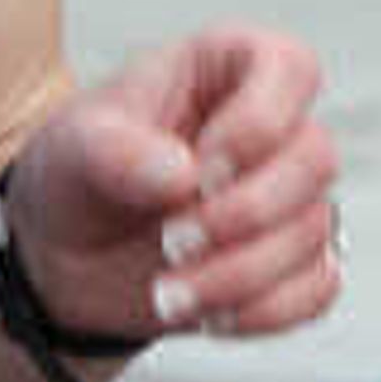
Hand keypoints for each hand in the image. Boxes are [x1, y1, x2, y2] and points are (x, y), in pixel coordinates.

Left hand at [8, 28, 339, 354]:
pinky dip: (262, 311)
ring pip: (313, 231)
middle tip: (171, 239)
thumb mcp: (71, 148)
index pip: (290, 67)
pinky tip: (207, 314)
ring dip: (239, 275)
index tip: (202, 167)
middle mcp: (271, 130)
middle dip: (245, 213)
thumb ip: (116, 151)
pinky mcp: (292, 263)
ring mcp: (288, 198)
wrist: (64, 258)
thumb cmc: (77, 176)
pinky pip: (316, 288)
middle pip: (315, 158)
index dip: (259, 122)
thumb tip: (180, 174)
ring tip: (166, 294)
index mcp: (226, 70)